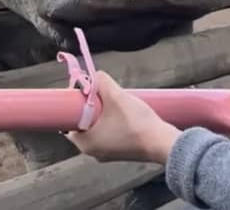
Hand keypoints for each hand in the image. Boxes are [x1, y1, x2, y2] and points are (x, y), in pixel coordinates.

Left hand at [64, 71, 181, 163]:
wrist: (161, 143)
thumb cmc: (136, 123)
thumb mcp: (116, 96)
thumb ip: (102, 82)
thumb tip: (96, 75)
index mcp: (85, 143)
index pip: (68, 122)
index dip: (74, 103)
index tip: (82, 90)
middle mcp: (92, 151)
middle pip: (82, 123)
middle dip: (90, 106)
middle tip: (99, 92)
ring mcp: (106, 153)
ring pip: (95, 128)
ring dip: (101, 113)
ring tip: (113, 100)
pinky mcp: (118, 152)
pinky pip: (107, 133)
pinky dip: (110, 122)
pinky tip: (122, 112)